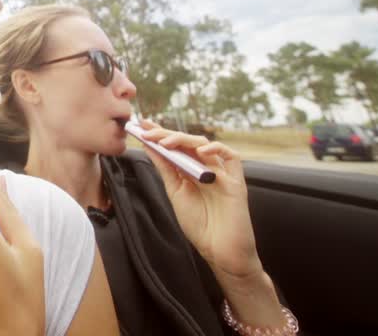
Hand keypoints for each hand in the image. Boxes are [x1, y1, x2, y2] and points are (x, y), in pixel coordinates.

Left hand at [135, 119, 262, 280]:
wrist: (220, 251)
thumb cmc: (200, 226)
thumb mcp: (176, 193)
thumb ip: (166, 169)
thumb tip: (150, 147)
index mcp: (190, 172)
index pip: (175, 147)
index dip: (160, 134)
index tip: (141, 125)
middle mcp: (205, 169)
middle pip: (187, 143)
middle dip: (167, 134)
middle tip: (148, 132)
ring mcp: (221, 173)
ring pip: (205, 145)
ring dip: (184, 140)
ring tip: (165, 142)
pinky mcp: (236, 181)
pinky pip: (231, 157)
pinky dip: (217, 150)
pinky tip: (201, 151)